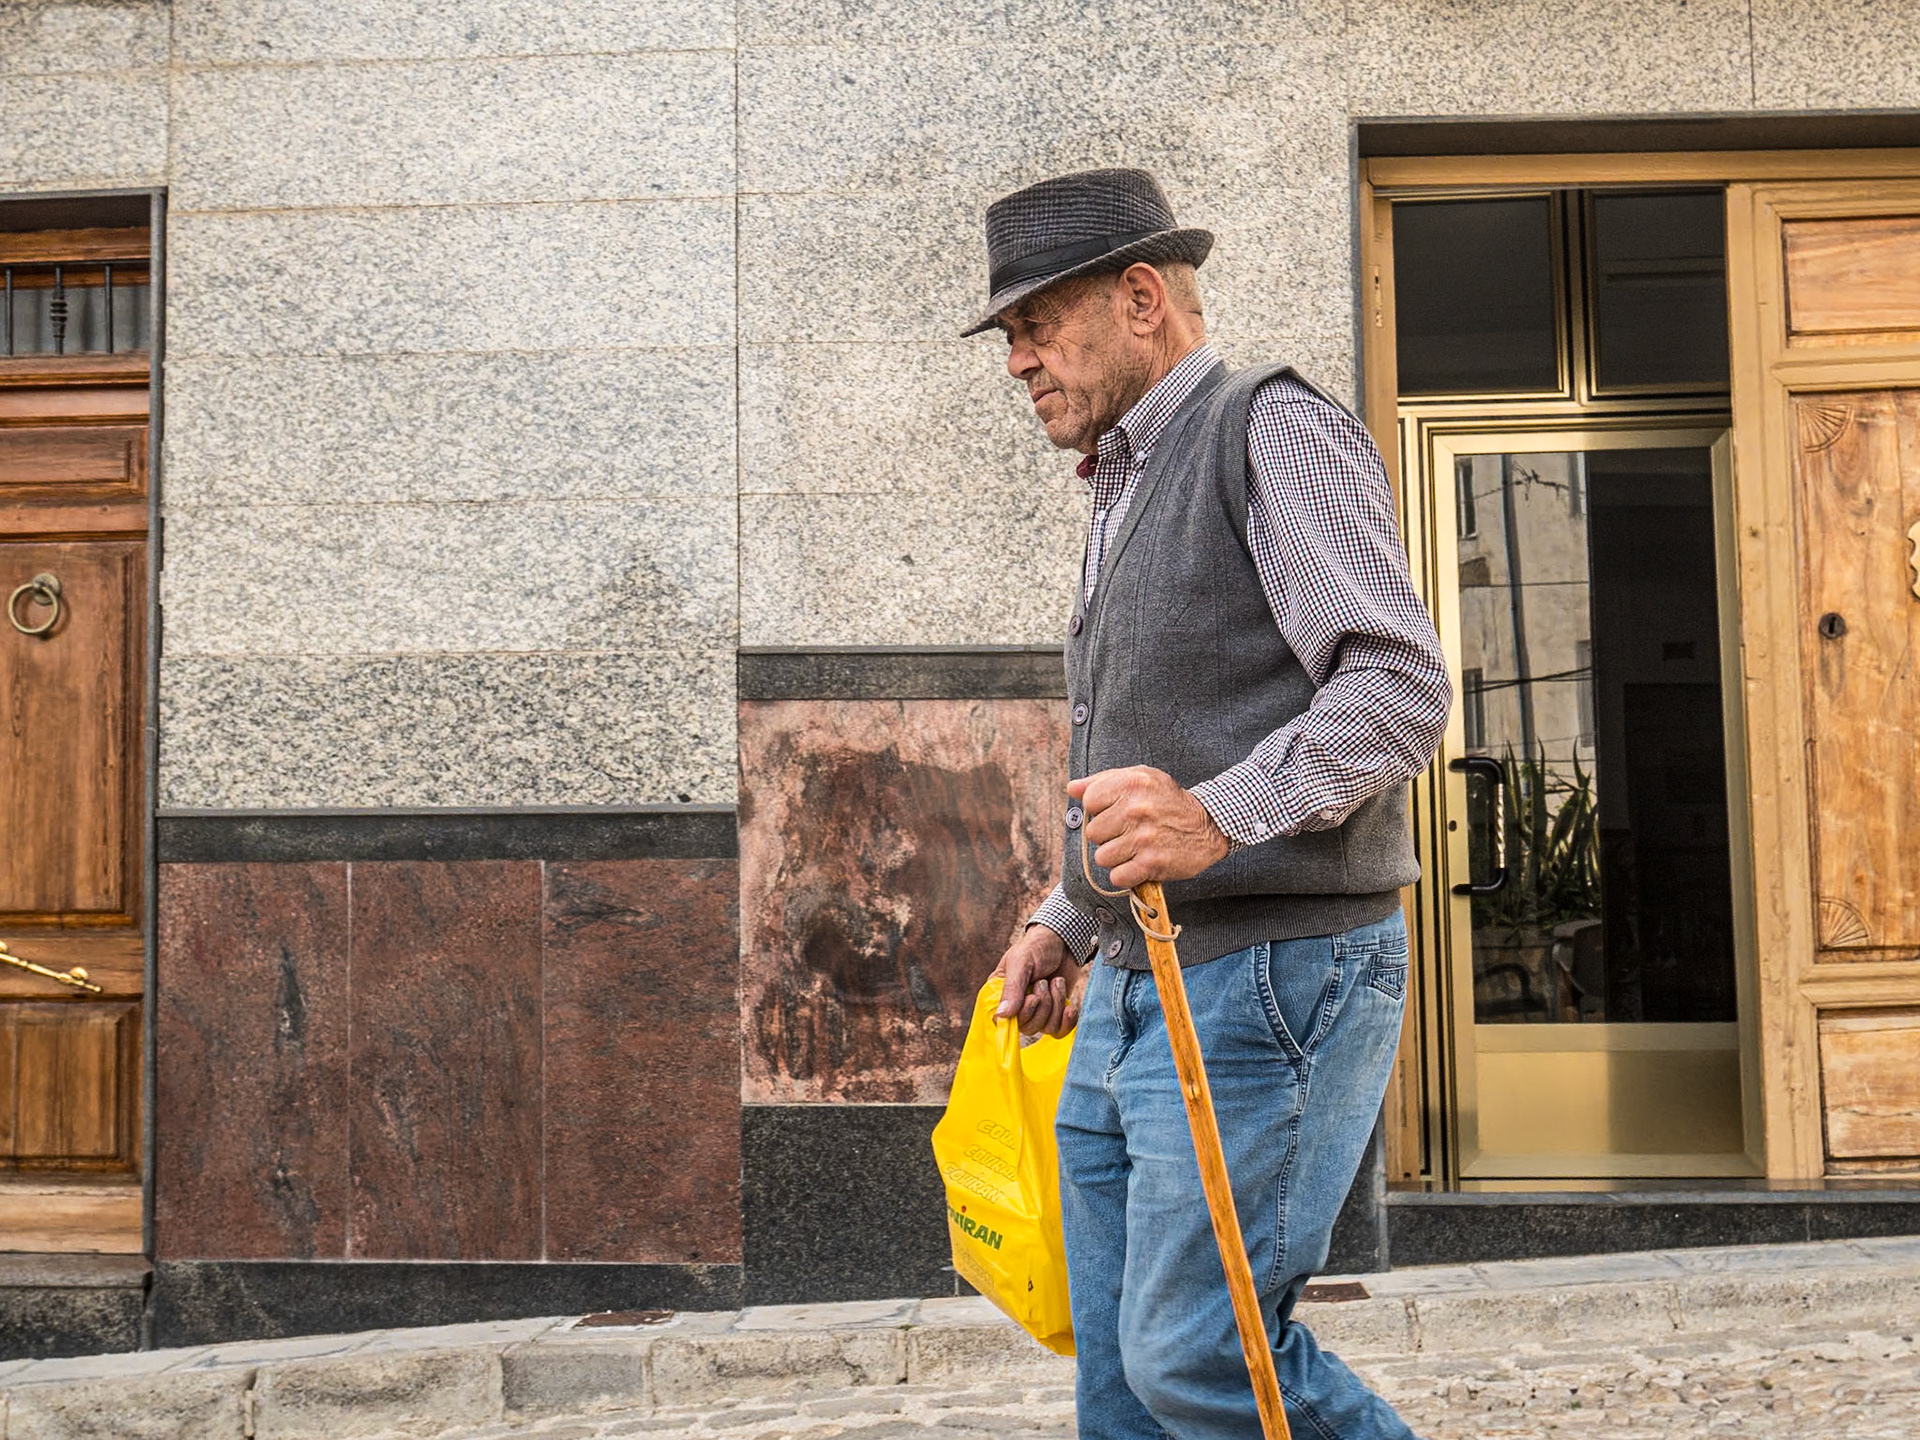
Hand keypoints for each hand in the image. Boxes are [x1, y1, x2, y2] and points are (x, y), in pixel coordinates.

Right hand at [993, 923, 1084, 1036]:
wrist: (1064, 942)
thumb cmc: (1037, 947)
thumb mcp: (1021, 962)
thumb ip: (1012, 988)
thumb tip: (1001, 1016)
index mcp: (1001, 993)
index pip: (1003, 1020)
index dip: (1021, 1014)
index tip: (1032, 997)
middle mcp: (1017, 1006)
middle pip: (1027, 1027)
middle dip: (1043, 1005)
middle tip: (1044, 982)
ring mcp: (1037, 1012)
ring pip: (1045, 1028)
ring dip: (1056, 1005)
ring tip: (1056, 982)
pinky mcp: (1054, 1014)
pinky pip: (1058, 1031)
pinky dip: (1067, 1021)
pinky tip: (1070, 1007)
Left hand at [1070, 766, 1229, 890]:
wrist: (1209, 825)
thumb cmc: (1168, 801)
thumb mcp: (1141, 778)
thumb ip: (1103, 781)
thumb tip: (1072, 788)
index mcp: (1131, 783)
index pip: (1089, 801)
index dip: (1099, 810)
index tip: (1116, 812)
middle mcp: (1136, 809)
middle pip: (1093, 833)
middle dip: (1107, 836)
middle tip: (1128, 833)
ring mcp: (1144, 837)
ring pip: (1102, 857)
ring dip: (1116, 857)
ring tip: (1134, 848)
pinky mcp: (1152, 863)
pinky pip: (1117, 877)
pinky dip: (1126, 875)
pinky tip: (1138, 864)